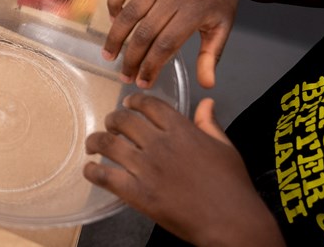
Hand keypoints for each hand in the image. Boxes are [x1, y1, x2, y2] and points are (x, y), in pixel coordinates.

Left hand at [84, 96, 283, 246]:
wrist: (233, 224)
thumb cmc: (233, 188)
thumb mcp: (226, 149)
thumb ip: (210, 124)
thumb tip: (206, 103)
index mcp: (182, 131)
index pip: (149, 105)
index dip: (134, 101)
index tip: (127, 104)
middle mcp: (161, 145)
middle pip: (123, 120)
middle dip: (112, 119)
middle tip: (110, 125)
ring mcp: (147, 168)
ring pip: (108, 144)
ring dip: (96, 141)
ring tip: (93, 145)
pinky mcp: (138, 193)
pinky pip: (105, 176)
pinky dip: (92, 171)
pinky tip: (90, 170)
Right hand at [102, 0, 246, 88]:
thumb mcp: (222, 28)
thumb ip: (211, 56)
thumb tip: (206, 84)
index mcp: (194, 13)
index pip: (165, 45)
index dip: (150, 66)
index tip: (143, 82)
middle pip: (144, 33)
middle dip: (131, 58)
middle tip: (124, 75)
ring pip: (129, 13)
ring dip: (115, 36)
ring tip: (109, 55)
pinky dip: (114, 3)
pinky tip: (113, 20)